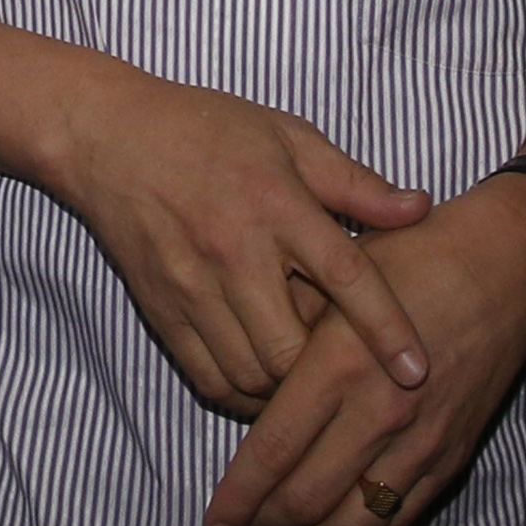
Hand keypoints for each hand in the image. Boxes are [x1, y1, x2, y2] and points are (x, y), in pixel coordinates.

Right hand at [54, 70, 433, 415]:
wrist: (105, 136)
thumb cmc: (204, 129)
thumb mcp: (287, 136)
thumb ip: (355, 181)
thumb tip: (420, 208)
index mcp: (276, 204)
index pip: (345, 277)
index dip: (387, 329)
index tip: (418, 372)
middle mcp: (233, 251)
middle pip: (291, 347)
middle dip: (326, 372)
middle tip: (348, 370)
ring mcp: (190, 285)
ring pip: (250, 374)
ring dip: (286, 389)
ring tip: (308, 379)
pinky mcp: (159, 308)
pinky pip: (207, 377)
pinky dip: (243, 395)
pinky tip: (262, 381)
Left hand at [201, 181, 525, 525]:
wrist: (503, 270)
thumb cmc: (408, 261)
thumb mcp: (329, 280)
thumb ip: (283, 335)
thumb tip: (240, 390)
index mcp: (338, 367)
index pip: (275, 452)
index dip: (239, 496)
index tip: (211, 523)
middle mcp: (381, 414)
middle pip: (309, 498)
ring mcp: (422, 441)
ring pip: (357, 522)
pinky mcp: (452, 454)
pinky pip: (401, 517)